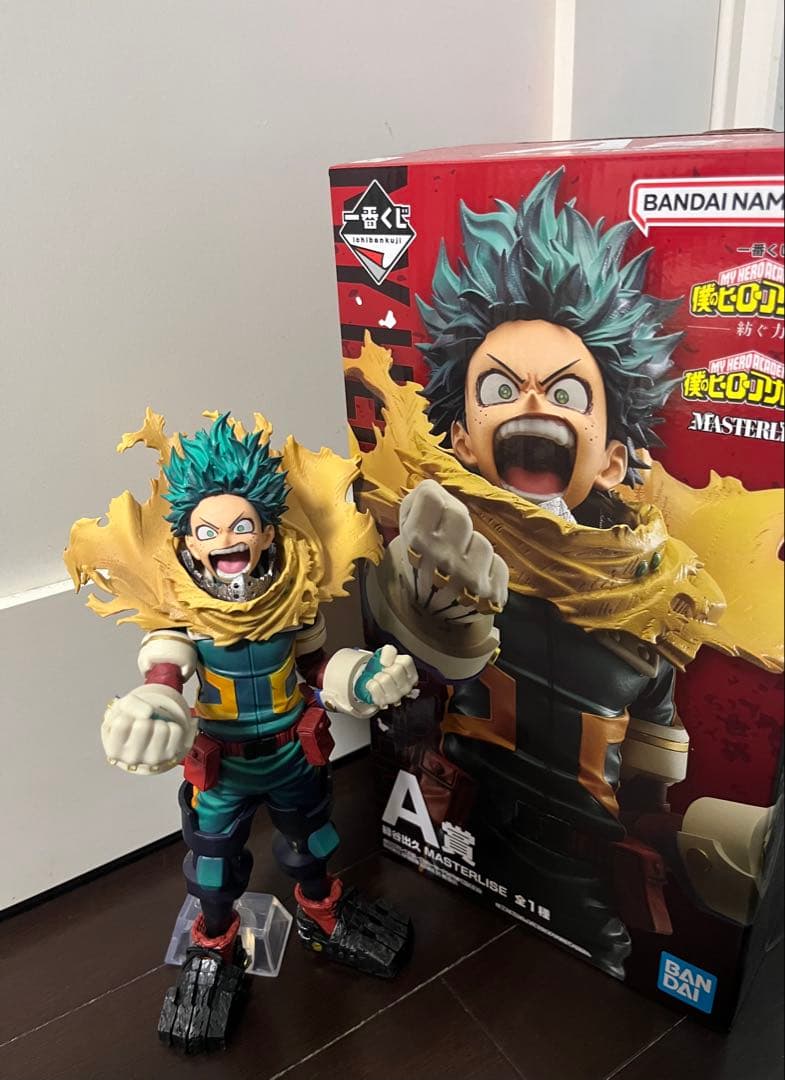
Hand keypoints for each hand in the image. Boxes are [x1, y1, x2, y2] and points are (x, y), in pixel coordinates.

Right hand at [101, 684, 195, 773]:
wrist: (145, 737)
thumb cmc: (129, 722)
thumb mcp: (121, 710)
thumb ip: (130, 705)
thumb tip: (148, 712)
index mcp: (114, 751)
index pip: (121, 724)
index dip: (126, 716)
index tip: (127, 722)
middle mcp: (132, 759)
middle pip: (143, 726)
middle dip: (145, 719)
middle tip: (143, 725)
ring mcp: (152, 759)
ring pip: (162, 728)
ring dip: (159, 722)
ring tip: (153, 729)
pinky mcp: (170, 755)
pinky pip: (177, 730)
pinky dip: (171, 726)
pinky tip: (164, 734)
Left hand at [355, 645, 418, 708]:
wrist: (372, 682)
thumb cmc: (383, 669)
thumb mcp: (387, 655)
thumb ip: (389, 651)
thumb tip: (386, 661)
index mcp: (411, 674)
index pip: (406, 662)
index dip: (394, 659)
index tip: (389, 663)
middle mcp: (407, 686)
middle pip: (396, 671)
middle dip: (386, 668)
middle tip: (383, 672)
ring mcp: (396, 696)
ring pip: (385, 680)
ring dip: (377, 676)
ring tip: (378, 679)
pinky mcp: (384, 701)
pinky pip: (374, 687)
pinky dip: (370, 684)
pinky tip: (373, 685)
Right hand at [398, 479, 508, 618]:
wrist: (426, 616)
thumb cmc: (419, 566)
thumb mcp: (406, 533)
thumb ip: (419, 506)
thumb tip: (435, 488)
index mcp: (417, 540)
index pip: (430, 495)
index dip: (433, 502)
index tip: (432, 517)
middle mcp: (443, 558)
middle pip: (460, 516)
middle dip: (455, 525)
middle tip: (447, 542)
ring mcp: (469, 577)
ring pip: (483, 544)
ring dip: (473, 552)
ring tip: (460, 565)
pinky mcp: (491, 593)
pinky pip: (500, 567)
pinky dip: (490, 572)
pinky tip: (475, 579)